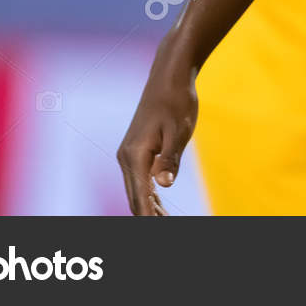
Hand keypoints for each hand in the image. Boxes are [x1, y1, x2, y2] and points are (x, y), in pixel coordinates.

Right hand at [117, 44, 198, 215]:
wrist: (169, 77)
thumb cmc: (177, 101)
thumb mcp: (179, 131)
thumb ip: (170, 159)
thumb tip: (163, 186)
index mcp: (135, 155)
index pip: (140, 197)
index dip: (149, 218)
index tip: (160, 228)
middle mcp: (126, 157)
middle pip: (135, 198)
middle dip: (148, 218)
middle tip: (166, 228)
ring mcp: (129, 153)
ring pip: (137, 190)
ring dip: (149, 209)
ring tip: (165, 222)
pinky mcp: (136, 150)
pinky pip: (140, 179)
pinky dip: (149, 195)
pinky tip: (159, 206)